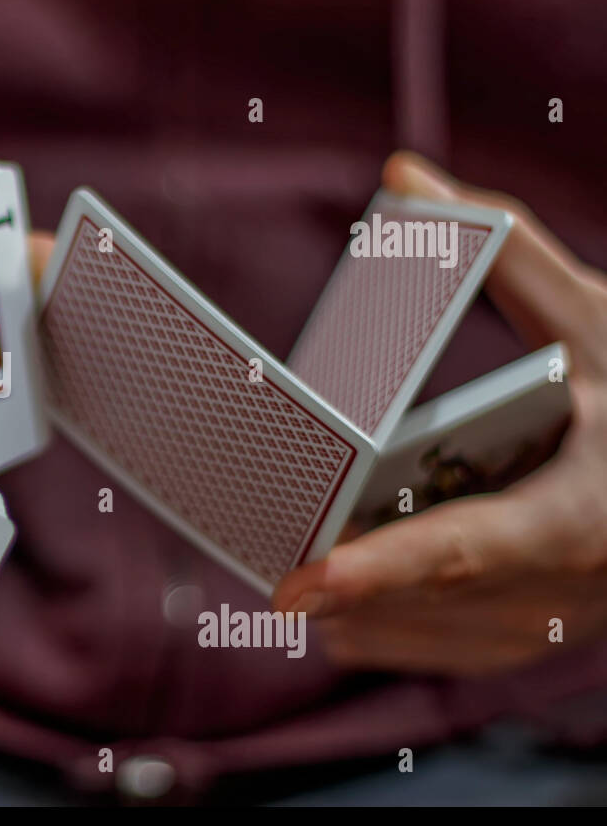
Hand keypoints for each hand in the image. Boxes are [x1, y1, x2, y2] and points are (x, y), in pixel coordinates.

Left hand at [272, 152, 606, 674]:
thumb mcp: (598, 323)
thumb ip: (505, 252)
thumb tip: (406, 177)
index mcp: (578, 518)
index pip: (465, 551)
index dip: (378, 571)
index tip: (294, 585)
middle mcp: (556, 595)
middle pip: (404, 596)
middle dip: (323, 561)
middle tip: (254, 514)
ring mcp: (533, 634)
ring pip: (391, 633)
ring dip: (335, 588)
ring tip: (305, 522)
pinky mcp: (510, 648)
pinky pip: (400, 647)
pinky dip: (359, 610)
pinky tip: (341, 563)